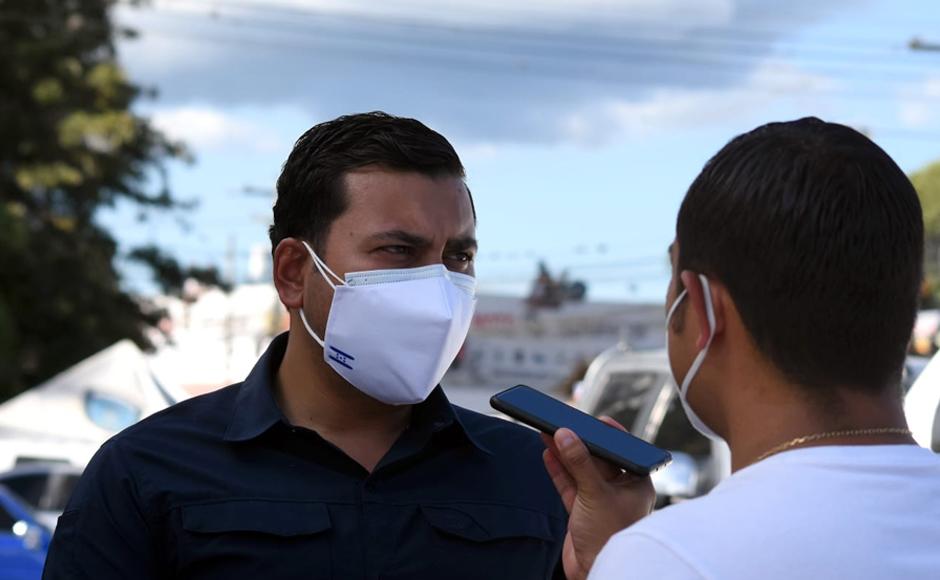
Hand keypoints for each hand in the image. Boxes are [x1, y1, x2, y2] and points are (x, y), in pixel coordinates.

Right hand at [541, 417, 655, 579]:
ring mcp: (599, 500)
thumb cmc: (610, 537)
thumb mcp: (595, 494)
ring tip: (547, 432)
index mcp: (636, 483)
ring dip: (564, 453)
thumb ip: (579, 463)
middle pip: (597, 458)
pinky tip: (548, 453)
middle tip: (563, 423)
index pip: (623, 451)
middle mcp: (620, 490)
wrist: (596, 572)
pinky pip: (569, 484)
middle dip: (579, 441)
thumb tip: (565, 435)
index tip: (595, 419)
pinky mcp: (582, 511)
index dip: (608, 435)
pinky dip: (558, 470)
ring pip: (580, 470)